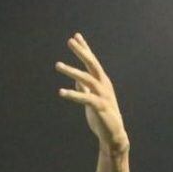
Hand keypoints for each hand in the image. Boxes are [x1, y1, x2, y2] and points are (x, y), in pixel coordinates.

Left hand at [56, 33, 128, 153]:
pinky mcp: (99, 107)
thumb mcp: (91, 99)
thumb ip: (84, 88)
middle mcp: (104, 85)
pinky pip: (85, 98)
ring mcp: (103, 95)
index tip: (76, 36)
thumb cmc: (102, 116)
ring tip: (58, 65)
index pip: (92, 62)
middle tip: (70, 41)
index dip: (84, 49)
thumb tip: (75, 79)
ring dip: (72, 71)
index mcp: (102, 82)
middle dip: (82, 51)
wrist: (113, 135)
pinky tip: (61, 92)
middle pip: (92, 64)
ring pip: (87, 79)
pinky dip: (73, 94)